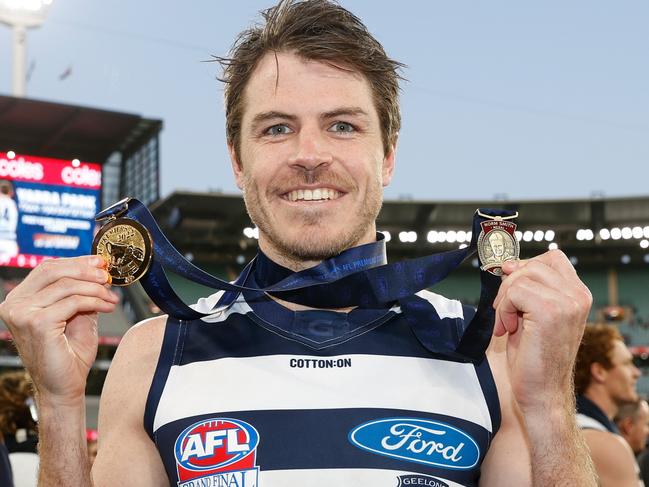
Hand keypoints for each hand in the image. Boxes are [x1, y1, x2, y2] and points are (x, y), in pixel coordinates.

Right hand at [0, 255, 118, 404]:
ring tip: (111, 298)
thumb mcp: (76, 315)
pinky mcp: (37, 323)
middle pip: (53, 270)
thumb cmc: (68, 354)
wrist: (64, 387)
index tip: (100, 262)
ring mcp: (22, 313)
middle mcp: (15, 304)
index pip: (47, 268)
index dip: (76, 261)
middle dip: (86, 270)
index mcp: (19, 299)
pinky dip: (95, 301)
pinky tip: (107, 307)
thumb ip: (81, 292)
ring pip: (67, 286)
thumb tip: (98, 268)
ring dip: (96, 289)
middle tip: (108, 276)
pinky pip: (73, 302)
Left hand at [493, 250, 591, 411]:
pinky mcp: (550, 311)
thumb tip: (508, 264)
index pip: (551, 257)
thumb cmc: (534, 357)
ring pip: (520, 277)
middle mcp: (578, 296)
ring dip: (504, 300)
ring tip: (508, 324)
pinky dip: (503, 310)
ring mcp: (567, 303)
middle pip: (532, 264)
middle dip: (509, 286)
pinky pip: (514, 292)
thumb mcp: (532, 314)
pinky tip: (507, 330)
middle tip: (506, 313)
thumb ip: (527, 287)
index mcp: (578, 295)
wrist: (542, 393)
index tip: (511, 289)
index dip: (525, 267)